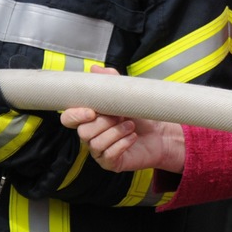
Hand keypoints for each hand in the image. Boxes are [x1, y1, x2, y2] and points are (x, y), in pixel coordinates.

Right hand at [59, 66, 184, 173]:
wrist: (162, 133)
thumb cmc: (142, 115)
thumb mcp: (127, 95)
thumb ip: (110, 82)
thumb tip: (95, 69)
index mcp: (90, 119)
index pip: (69, 119)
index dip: (75, 115)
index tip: (91, 111)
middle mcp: (91, 136)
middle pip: (83, 131)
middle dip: (104, 122)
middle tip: (121, 116)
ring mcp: (100, 151)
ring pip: (96, 144)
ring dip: (116, 132)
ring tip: (131, 126)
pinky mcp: (111, 162)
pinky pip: (108, 155)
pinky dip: (122, 144)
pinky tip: (132, 137)